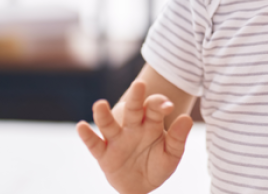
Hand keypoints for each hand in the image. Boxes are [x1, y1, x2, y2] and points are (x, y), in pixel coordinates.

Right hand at [76, 81, 193, 193]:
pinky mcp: (104, 154)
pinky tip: (81, 126)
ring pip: (109, 124)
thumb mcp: (172, 154)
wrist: (141, 184)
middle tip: (139, 84)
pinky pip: (94, 144)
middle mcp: (133, 127)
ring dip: (103, 115)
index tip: (168, 106)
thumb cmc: (158, 163)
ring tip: (100, 104)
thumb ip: (179, 137)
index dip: (160, 104)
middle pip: (133, 109)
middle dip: (135, 97)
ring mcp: (117, 139)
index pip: (154, 108)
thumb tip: (187, 118)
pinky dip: (87, 136)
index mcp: (151, 124)